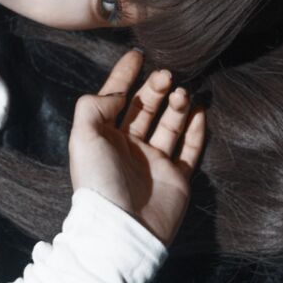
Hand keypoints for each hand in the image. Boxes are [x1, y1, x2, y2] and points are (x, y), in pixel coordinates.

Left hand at [67, 48, 204, 246]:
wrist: (123, 228)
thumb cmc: (98, 182)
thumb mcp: (83, 136)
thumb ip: (95, 106)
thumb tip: (117, 93)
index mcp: (104, 137)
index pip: (116, 98)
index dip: (124, 75)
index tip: (138, 54)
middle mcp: (129, 147)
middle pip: (145, 108)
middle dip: (155, 87)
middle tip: (166, 73)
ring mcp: (154, 162)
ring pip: (170, 124)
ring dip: (177, 104)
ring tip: (182, 91)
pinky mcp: (177, 178)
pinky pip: (189, 148)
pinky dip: (196, 128)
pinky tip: (199, 110)